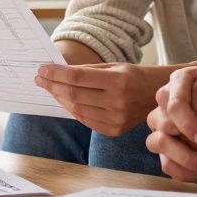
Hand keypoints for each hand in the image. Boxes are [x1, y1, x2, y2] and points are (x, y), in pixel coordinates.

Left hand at [34, 62, 164, 135]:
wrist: (156, 95)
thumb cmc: (133, 76)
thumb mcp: (114, 66)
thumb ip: (87, 70)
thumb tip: (58, 72)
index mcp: (118, 81)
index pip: (78, 77)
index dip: (57, 74)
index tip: (42, 70)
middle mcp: (117, 102)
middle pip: (74, 95)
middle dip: (53, 86)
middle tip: (40, 79)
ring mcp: (116, 119)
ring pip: (77, 110)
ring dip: (60, 99)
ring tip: (51, 89)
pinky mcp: (114, 131)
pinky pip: (86, 120)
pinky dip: (73, 110)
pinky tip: (66, 101)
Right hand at [146, 74, 196, 182]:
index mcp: (181, 81)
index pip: (173, 103)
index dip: (185, 122)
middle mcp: (170, 102)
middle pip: (158, 125)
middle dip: (180, 147)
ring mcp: (171, 123)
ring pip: (158, 145)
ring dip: (180, 162)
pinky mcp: (178, 141)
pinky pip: (168, 161)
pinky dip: (184, 173)